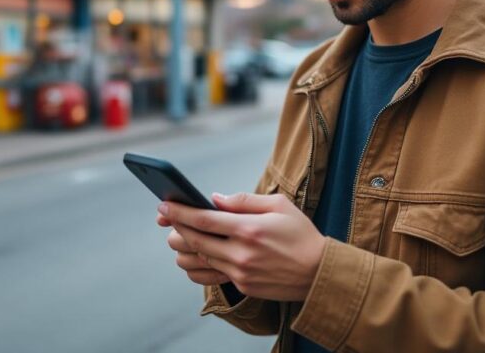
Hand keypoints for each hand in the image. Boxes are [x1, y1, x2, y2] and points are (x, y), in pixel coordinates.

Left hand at [158, 193, 325, 301]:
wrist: (320, 273)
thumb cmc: (300, 233)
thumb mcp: (279, 205)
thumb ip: (243, 201)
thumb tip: (214, 199)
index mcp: (249, 229)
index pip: (203, 219)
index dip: (179, 211)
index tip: (164, 204)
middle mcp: (242, 253)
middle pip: (195, 240)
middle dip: (176, 227)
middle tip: (166, 217)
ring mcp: (241, 273)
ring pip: (199, 259)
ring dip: (184, 246)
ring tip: (180, 234)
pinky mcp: (243, 286)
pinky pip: (210, 274)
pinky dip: (198, 263)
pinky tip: (195, 254)